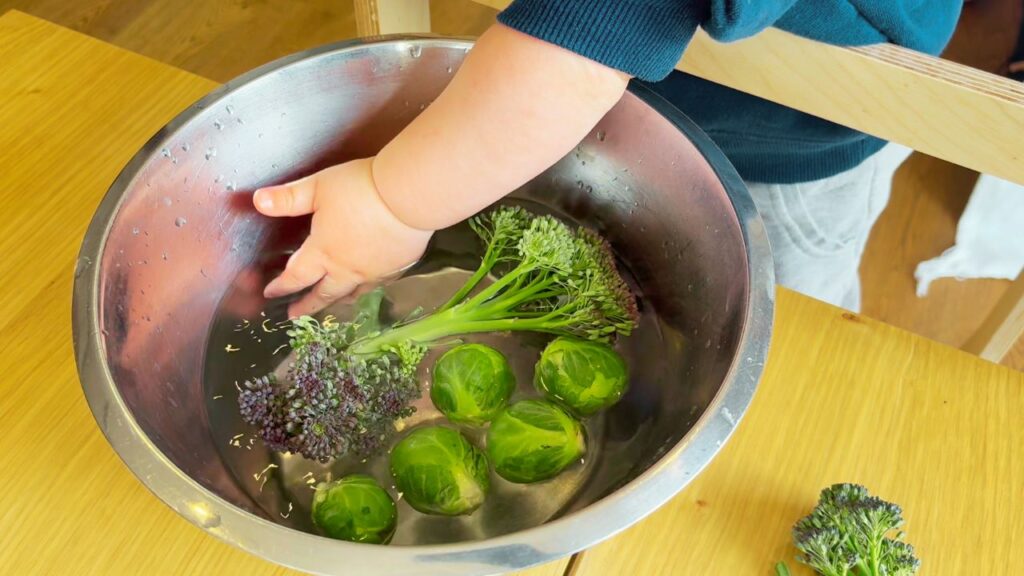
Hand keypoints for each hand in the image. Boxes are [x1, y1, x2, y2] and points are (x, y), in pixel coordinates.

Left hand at [253, 158, 431, 316]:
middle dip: (307, 305)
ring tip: (333, 304)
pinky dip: (367, 288)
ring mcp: (374, 271)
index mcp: (323, 252)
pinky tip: (369, 284)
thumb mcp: (317, 188)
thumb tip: (258, 201)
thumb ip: (287, 198)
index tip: (271, 293)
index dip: (281, 286)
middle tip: (295, 315)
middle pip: (324, 294)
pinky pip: (378, 284)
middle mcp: (347, 269)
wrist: (409, 196)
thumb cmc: (361, 189)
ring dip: (338, 300)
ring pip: (352, 293)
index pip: (296, 276)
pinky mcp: (397, 267)